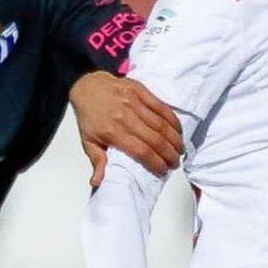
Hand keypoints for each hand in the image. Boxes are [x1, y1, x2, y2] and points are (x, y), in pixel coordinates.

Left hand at [70, 71, 182, 187]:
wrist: (87, 85)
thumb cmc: (89, 115)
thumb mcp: (88, 141)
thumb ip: (97, 161)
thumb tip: (97, 182)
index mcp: (112, 131)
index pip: (141, 151)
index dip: (156, 162)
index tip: (163, 170)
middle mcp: (125, 116)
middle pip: (155, 139)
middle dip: (169, 154)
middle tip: (175, 163)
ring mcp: (134, 102)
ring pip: (161, 123)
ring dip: (174, 139)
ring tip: (180, 150)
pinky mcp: (140, 90)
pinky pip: (161, 107)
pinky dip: (173, 120)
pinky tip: (178, 131)